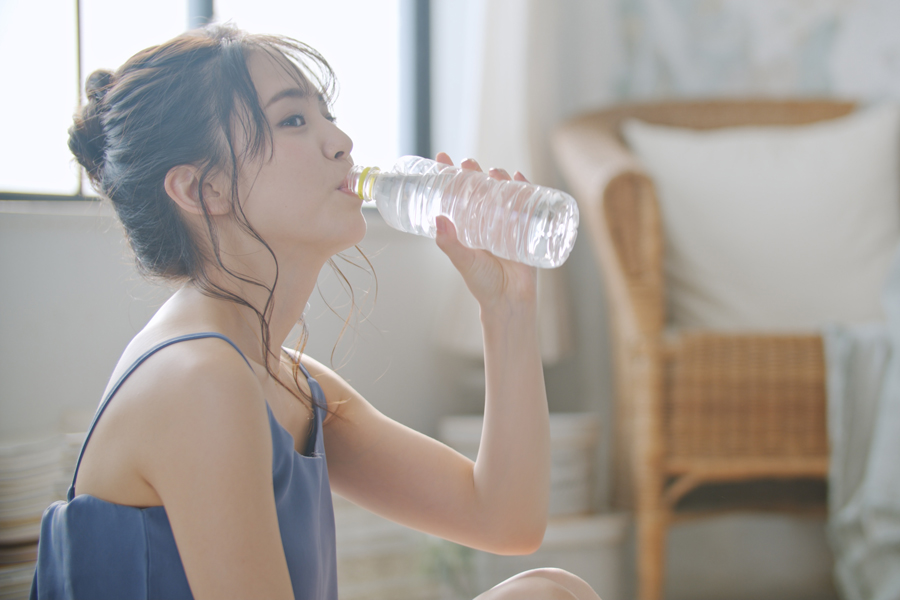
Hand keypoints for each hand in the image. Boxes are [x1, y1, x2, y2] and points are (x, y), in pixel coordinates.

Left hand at [433, 152, 537, 313]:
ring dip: (499, 177)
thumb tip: (437, 218)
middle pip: (479, 189)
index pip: (455, 195)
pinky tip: (520, 177)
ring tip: (494, 171)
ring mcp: (506, 224)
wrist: (511, 302)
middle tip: (468, 163)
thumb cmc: (483, 285)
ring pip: (502, 193)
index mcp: (467, 227)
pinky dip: (526, 188)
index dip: (449, 176)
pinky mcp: (526, 229)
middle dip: (474, 172)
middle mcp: (485, 222)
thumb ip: (450, 244)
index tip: (441, 158)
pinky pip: (527, 204)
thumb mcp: (464, 262)